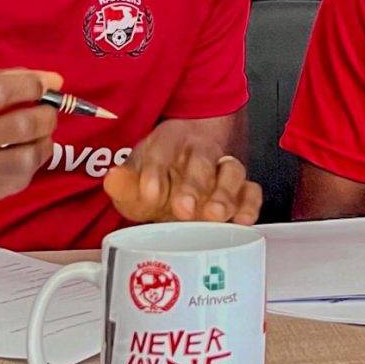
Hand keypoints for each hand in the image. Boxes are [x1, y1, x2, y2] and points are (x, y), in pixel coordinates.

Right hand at [0, 69, 60, 210]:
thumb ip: (0, 78)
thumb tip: (53, 80)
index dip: (31, 86)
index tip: (46, 84)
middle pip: (20, 127)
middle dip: (46, 116)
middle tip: (47, 112)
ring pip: (25, 160)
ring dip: (43, 144)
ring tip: (38, 135)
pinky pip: (17, 183)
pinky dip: (28, 165)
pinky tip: (20, 154)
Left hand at [103, 121, 262, 224]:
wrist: (185, 165)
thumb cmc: (160, 174)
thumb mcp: (136, 175)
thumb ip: (124, 183)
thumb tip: (112, 180)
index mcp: (169, 142)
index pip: (161, 152)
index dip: (154, 172)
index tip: (148, 192)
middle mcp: (199, 152)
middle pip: (200, 163)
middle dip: (193, 187)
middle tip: (184, 208)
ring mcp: (223, 168)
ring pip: (231, 173)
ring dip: (224, 195)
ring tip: (215, 216)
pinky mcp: (241, 187)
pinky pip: (252, 191)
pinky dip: (249, 205)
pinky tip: (241, 221)